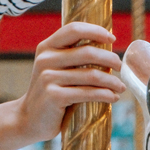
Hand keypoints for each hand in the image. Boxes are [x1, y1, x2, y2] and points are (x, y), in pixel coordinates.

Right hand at [0, 22, 123, 149]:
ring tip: (121, 87)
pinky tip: (113, 98)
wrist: (29, 119)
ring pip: (91, 75)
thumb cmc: (51, 92)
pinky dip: (105, 95)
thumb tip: (108, 47)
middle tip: (120, 67)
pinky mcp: (54, 96)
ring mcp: (48, 78)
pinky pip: (87, 93)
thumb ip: (73, 56)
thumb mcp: (56, 68)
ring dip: (112, 81)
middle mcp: (45, 59)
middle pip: (87, 52)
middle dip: (110, 59)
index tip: (112, 40)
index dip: (96, 31)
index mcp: (47, 47)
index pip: (74, 29)